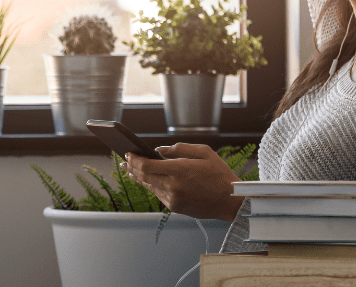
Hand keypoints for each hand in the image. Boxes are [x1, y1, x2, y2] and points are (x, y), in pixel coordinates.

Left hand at [121, 143, 244, 220]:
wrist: (231, 200)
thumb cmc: (219, 174)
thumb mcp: (203, 153)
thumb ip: (179, 148)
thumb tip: (158, 150)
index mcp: (179, 170)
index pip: (146, 165)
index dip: (134, 160)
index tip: (128, 154)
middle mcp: (173, 185)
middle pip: (143, 176)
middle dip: (131, 168)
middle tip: (124, 162)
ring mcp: (173, 198)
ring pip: (149, 187)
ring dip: (138, 178)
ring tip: (130, 171)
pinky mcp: (175, 207)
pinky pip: (158, 195)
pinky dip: (151, 186)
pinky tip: (147, 181)